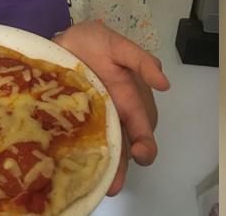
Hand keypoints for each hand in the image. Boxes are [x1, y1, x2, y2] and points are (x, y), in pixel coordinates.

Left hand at [53, 20, 169, 195]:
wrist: (62, 39)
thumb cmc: (93, 42)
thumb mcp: (118, 46)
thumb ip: (141, 61)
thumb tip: (164, 84)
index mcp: (130, 99)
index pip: (142, 127)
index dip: (144, 143)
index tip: (140, 153)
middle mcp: (115, 114)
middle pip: (125, 145)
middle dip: (124, 165)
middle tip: (115, 181)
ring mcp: (95, 120)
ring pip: (106, 150)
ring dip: (109, 170)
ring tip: (104, 185)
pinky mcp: (75, 122)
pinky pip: (83, 143)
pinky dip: (86, 158)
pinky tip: (81, 172)